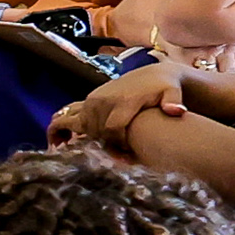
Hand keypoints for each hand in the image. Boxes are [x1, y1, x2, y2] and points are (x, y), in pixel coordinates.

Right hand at [52, 61, 189, 147]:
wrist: (154, 75)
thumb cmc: (165, 88)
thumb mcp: (173, 92)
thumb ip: (174, 101)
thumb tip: (175, 110)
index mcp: (123, 101)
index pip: (112, 130)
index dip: (117, 146)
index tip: (128, 157)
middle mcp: (104, 100)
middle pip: (95, 131)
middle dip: (102, 146)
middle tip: (114, 159)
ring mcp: (93, 100)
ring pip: (81, 127)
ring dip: (80, 140)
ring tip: (75, 154)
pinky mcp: (89, 101)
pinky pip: (69, 116)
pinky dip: (61, 129)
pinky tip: (58, 142)